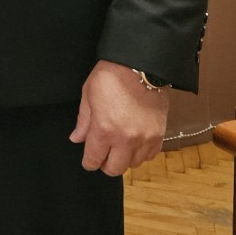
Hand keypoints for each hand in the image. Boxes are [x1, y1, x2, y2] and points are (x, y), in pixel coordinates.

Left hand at [68, 60, 167, 175]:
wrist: (141, 65)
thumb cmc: (112, 75)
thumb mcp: (88, 94)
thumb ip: (83, 121)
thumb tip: (76, 138)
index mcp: (104, 129)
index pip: (94, 159)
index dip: (89, 163)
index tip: (89, 161)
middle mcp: (125, 139)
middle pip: (114, 169)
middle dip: (105, 164)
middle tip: (103, 154)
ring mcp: (144, 138)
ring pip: (133, 164)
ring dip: (124, 158)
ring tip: (119, 146)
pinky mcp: (159, 134)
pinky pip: (150, 156)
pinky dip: (141, 153)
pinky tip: (134, 143)